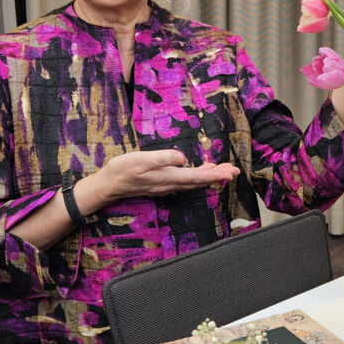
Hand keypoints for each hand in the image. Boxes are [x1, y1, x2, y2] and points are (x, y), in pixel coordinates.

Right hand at [99, 149, 240, 200]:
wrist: (108, 185)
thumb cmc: (122, 170)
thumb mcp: (141, 160)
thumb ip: (162, 158)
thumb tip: (182, 158)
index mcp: (169, 177)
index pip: (198, 177)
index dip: (216, 174)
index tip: (231, 173)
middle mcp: (171, 184)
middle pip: (200, 181)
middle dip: (218, 176)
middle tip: (235, 170)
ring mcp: (167, 186)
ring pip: (194, 182)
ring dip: (210, 176)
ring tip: (224, 171)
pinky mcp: (162, 184)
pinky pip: (186, 182)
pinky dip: (198, 177)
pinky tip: (200, 172)